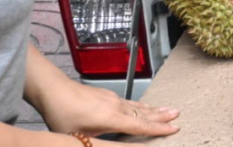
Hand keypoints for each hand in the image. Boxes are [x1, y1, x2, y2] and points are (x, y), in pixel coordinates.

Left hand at [40, 79, 177, 138]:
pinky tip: (142, 107)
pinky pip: (130, 102)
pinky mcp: (107, 95)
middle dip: (162, 115)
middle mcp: (116, 106)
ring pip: (138, 105)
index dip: (158, 129)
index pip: (140, 126)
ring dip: (154, 108)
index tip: (175, 128)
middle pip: (144, 112)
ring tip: (168, 108)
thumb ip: (93, 143)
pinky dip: (141, 106)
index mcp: (112, 118)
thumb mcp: (78, 136)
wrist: (53, 90)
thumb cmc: (62, 114)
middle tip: (179, 114)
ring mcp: (112, 99)